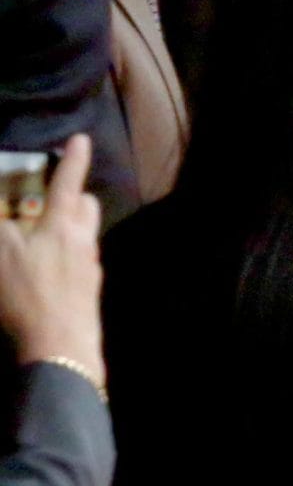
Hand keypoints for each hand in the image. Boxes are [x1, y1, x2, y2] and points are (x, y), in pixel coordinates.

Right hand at [0, 137, 102, 374]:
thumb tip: (6, 218)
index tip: (81, 139)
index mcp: (63, 225)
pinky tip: (48, 269)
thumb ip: (2, 227)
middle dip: (74, 194)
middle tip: (54, 193)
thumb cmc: (26, 295)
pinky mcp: (89, 292)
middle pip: (86, 207)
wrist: (60, 346)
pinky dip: (66, 255)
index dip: (74, 158)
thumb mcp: (0, 253)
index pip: (69, 182)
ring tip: (45, 231)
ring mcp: (90, 268)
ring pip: (85, 235)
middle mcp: (84, 242)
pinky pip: (80, 261)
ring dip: (70, 226)